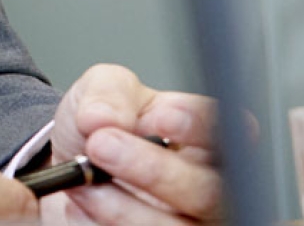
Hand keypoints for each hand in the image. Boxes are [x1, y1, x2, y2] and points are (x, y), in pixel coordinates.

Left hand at [41, 64, 222, 224]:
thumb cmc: (104, 130)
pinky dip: (107, 222)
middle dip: (152, 169)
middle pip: (209, 192)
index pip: (230, 133)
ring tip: (85, 179)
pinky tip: (86, 202)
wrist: (73, 173)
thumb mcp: (101, 91)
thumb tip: (102, 117)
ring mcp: (189, 222)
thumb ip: (108, 93)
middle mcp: (210, 186)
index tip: (163, 118)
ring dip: (122, 205)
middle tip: (101, 145)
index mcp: (207, 137)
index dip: (201, 128)